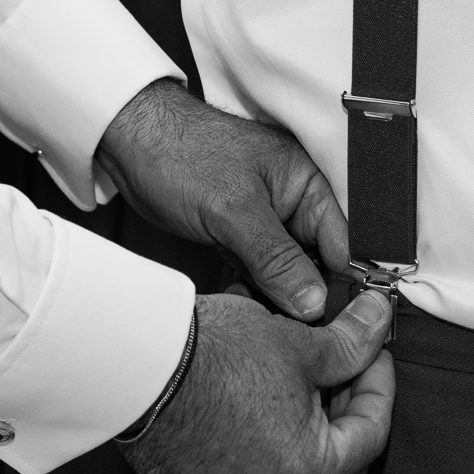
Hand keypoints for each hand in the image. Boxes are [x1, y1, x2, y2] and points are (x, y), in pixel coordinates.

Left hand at [97, 80, 347, 321]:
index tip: (339, 320)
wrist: (128, 143)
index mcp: (307, 183)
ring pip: (287, 272)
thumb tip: (314, 301)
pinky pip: (260, 272)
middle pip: (319, 262)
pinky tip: (249, 311)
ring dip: (281, 297)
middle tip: (301, 331)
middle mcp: (293, 203)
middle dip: (311, 295)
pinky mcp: (238, 237)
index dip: (345, 281)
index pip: (344, 241)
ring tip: (273, 324)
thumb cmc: (181, 154)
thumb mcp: (234, 211)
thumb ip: (277, 258)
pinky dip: (256, 291)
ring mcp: (265, 222)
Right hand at [120, 290, 393, 473]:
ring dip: (307, 444)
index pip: (371, 435)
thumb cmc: (215, 353)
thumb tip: (379, 320)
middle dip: (350, 424)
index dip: (380, 387)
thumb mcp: (296, 341)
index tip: (373, 353)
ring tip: (300, 391)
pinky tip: (255, 413)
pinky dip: (261, 456)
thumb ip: (351, 342)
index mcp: (307, 472)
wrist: (131, 364)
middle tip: (347, 377)